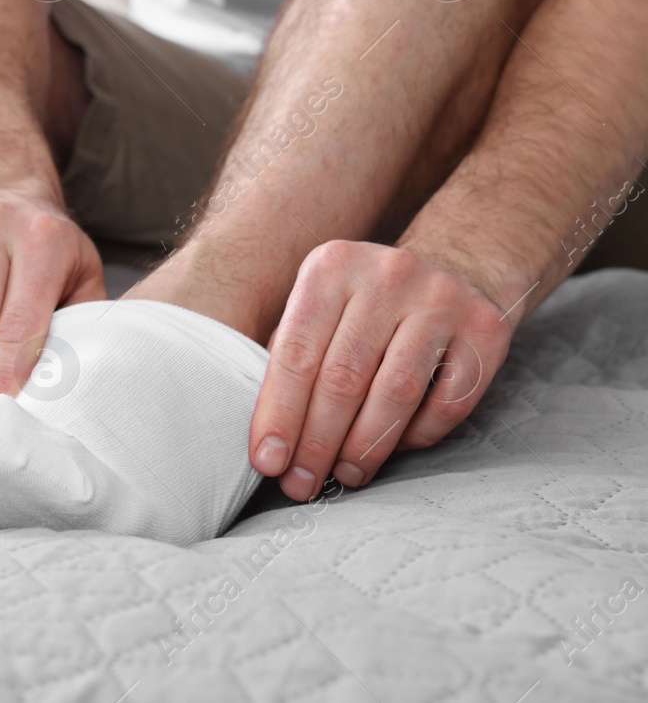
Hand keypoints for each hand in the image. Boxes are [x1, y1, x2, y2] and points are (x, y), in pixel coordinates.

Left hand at [249, 240, 509, 500]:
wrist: (455, 267)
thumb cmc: (366, 303)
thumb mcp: (320, 303)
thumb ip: (291, 354)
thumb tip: (269, 436)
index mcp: (332, 266)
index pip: (296, 352)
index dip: (279, 413)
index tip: (267, 461)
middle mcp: (386, 276)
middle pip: (343, 377)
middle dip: (317, 441)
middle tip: (300, 484)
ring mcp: (441, 299)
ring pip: (395, 393)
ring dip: (365, 446)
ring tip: (345, 475)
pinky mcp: (485, 329)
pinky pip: (447, 402)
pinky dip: (417, 435)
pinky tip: (393, 449)